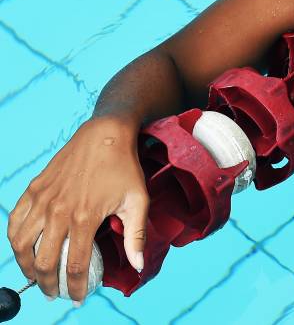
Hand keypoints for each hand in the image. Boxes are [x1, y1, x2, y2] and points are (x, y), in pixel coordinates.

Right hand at [5, 116, 148, 304]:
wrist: (105, 134)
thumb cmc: (124, 167)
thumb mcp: (138, 200)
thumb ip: (136, 235)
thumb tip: (138, 265)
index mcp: (84, 218)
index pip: (73, 266)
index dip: (75, 288)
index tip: (79, 297)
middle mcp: (58, 212)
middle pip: (44, 262)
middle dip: (48, 284)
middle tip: (55, 293)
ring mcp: (42, 200)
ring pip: (22, 246)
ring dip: (27, 267)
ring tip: (37, 276)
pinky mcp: (34, 189)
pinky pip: (15, 222)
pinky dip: (15, 241)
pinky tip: (24, 250)